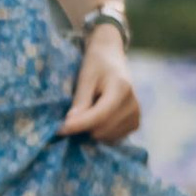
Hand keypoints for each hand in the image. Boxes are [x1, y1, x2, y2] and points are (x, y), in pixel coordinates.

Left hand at [59, 23, 140, 144]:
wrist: (112, 58)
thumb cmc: (96, 64)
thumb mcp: (85, 77)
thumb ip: (80, 101)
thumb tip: (71, 124)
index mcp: (121, 89)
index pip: (100, 116)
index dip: (79, 125)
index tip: (60, 130)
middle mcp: (133, 105)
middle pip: (102, 129)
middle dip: (83, 126)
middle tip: (74, 114)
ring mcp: (136, 116)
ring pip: (106, 137)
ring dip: (92, 129)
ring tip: (90, 108)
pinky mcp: (134, 124)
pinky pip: (112, 138)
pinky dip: (100, 131)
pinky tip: (97, 116)